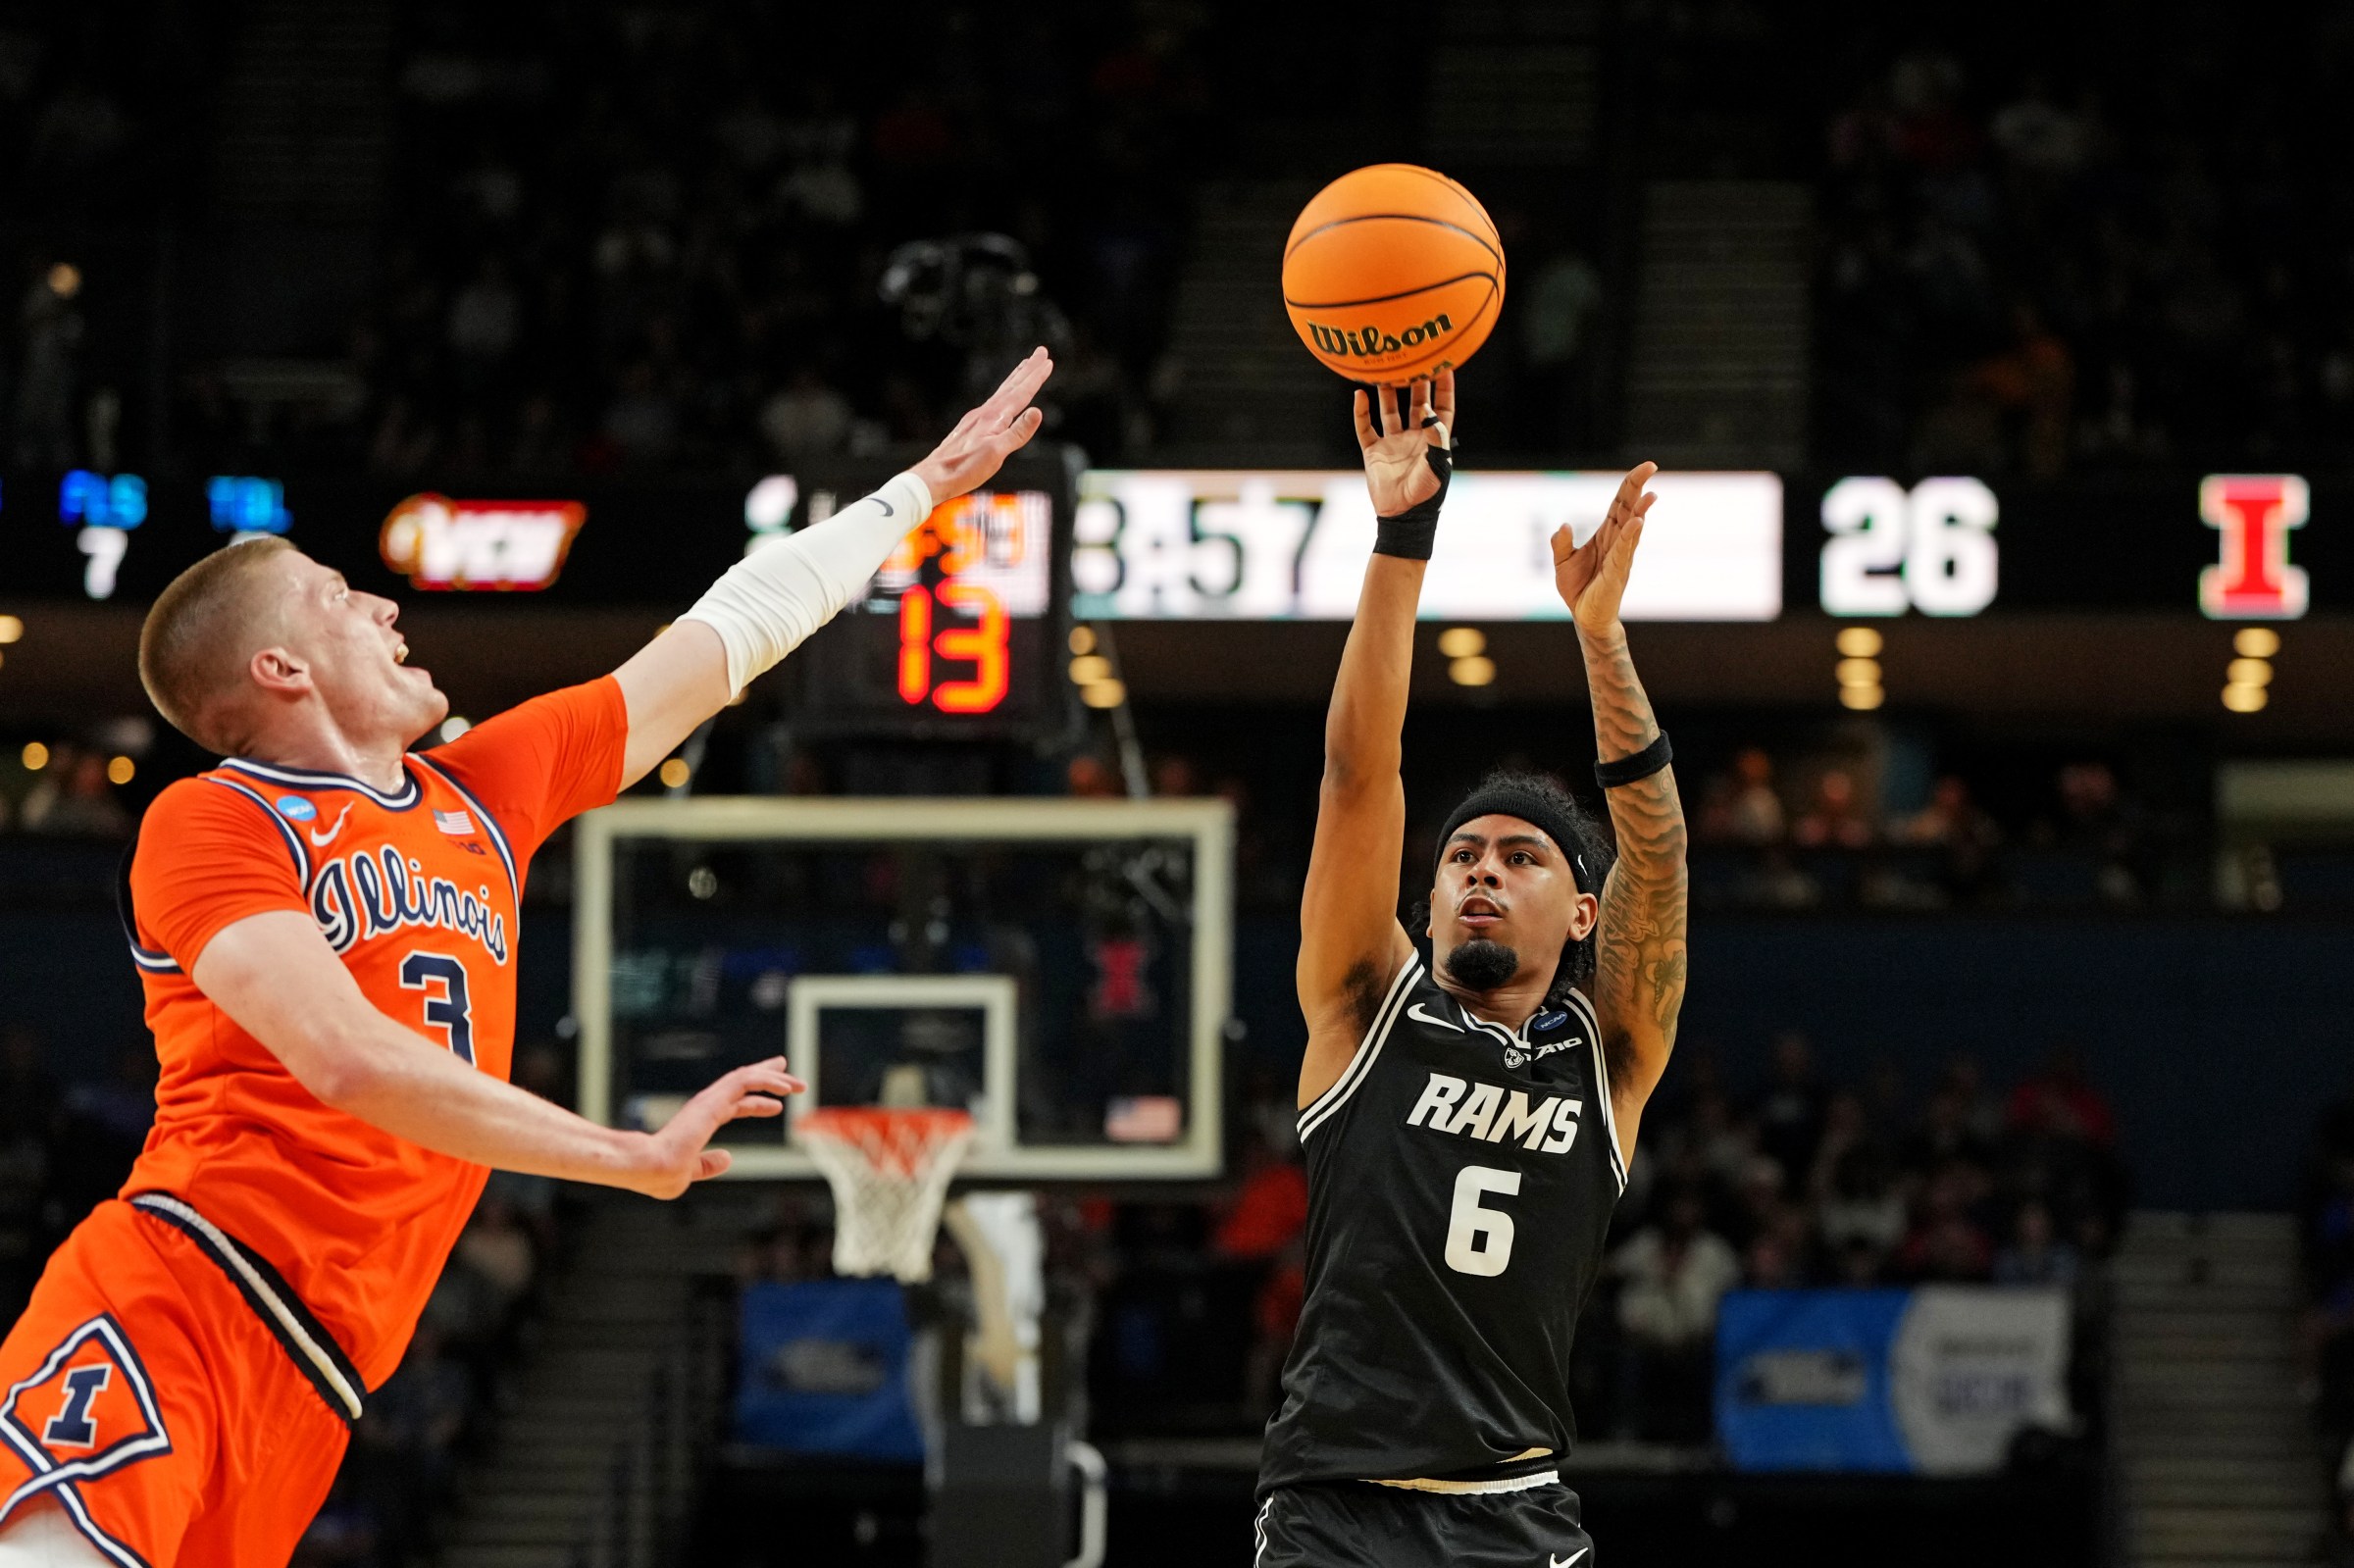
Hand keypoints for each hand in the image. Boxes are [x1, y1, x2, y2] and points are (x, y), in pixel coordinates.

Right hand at [627, 1056, 803, 1197]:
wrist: (649, 1168)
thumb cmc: (660, 1174)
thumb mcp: (690, 1172)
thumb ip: (707, 1164)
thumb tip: (727, 1158)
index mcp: (701, 1120)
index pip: (736, 1103)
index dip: (758, 1101)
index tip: (777, 1101)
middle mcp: (706, 1105)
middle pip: (743, 1083)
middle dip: (768, 1077)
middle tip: (789, 1075)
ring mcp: (708, 1101)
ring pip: (746, 1078)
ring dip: (774, 1078)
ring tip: (797, 1084)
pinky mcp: (711, 1102)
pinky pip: (744, 1083)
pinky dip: (765, 1081)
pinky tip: (785, 1089)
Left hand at [910, 347, 1053, 500]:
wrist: (934, 477)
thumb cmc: (964, 468)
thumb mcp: (996, 453)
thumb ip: (1018, 432)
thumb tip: (1037, 412)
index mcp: (993, 417)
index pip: (1020, 393)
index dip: (1035, 377)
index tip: (1047, 362)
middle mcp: (985, 413)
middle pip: (1011, 386)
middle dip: (1027, 369)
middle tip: (1040, 353)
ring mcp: (976, 419)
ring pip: (1001, 393)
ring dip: (1015, 379)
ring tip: (1024, 367)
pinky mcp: (971, 428)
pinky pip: (993, 403)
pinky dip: (1004, 394)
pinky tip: (1002, 399)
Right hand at [1354, 369, 1454, 516]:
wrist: (1403, 517)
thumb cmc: (1427, 493)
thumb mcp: (1438, 464)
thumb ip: (1435, 435)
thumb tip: (1425, 407)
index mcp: (1434, 439)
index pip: (1442, 406)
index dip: (1444, 386)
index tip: (1443, 364)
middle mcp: (1414, 436)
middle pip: (1415, 402)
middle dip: (1415, 382)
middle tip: (1412, 359)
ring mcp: (1393, 442)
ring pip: (1389, 410)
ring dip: (1386, 392)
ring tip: (1383, 371)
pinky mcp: (1373, 451)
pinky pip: (1365, 427)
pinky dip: (1361, 412)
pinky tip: (1359, 395)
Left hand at [1553, 461, 1657, 634]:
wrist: (1585, 618)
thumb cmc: (1578, 589)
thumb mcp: (1562, 562)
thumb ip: (1560, 543)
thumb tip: (1563, 525)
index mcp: (1606, 535)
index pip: (1620, 504)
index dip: (1630, 485)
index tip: (1645, 467)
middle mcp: (1617, 542)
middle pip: (1629, 508)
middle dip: (1638, 487)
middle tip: (1651, 466)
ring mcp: (1620, 557)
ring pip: (1632, 528)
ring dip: (1640, 510)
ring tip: (1650, 494)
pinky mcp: (1617, 573)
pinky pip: (1624, 551)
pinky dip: (1630, 536)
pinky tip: (1637, 522)